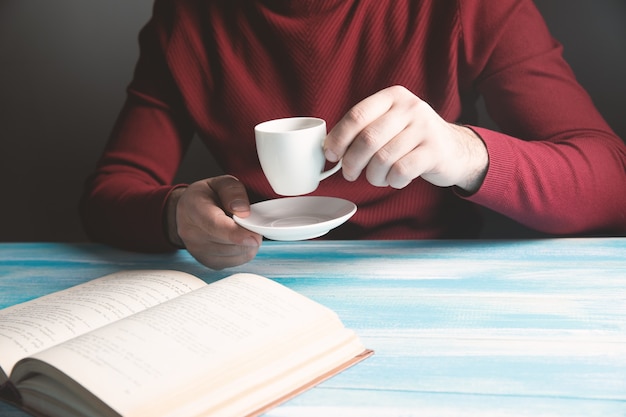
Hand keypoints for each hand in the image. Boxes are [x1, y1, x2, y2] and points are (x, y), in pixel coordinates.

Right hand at [165, 176, 261, 269]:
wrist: (189, 211)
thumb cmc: (207, 195)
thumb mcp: (220, 182)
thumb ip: (233, 191)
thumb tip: (243, 212)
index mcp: (192, 207)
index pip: (214, 225)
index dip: (236, 233)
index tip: (255, 236)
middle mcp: (190, 232)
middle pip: (228, 243)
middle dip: (248, 234)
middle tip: (251, 222)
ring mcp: (197, 250)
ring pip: (234, 254)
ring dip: (247, 243)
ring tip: (242, 228)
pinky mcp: (207, 262)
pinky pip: (234, 261)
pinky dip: (243, 251)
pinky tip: (239, 240)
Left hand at [324, 85, 488, 192]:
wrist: (454, 148)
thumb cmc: (411, 139)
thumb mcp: (391, 122)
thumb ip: (364, 128)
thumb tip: (329, 149)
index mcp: (393, 96)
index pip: (356, 115)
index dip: (338, 138)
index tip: (331, 155)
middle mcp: (410, 108)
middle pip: (367, 139)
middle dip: (352, 162)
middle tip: (349, 173)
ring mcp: (424, 129)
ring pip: (383, 159)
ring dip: (373, 176)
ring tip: (376, 177)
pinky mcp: (434, 152)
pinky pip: (400, 172)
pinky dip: (391, 181)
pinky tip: (394, 180)